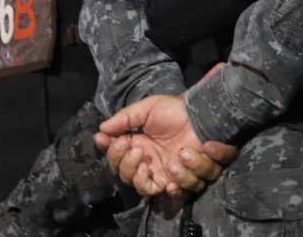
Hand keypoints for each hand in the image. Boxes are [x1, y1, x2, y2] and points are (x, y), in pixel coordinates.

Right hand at [93, 94, 237, 196]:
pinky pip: (168, 193)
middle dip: (125, 162)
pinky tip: (168, 176)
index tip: (104, 138)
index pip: (115, 157)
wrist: (200, 115)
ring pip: (142, 187)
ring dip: (141, 173)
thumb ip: (125, 118)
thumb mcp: (146, 109)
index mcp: (136, 145)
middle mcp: (145, 163)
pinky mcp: (178, 179)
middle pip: (124, 176)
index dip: (109, 151)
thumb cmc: (173, 110)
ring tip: (148, 157)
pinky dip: (165, 187)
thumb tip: (102, 129)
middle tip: (135, 146)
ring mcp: (161, 173)